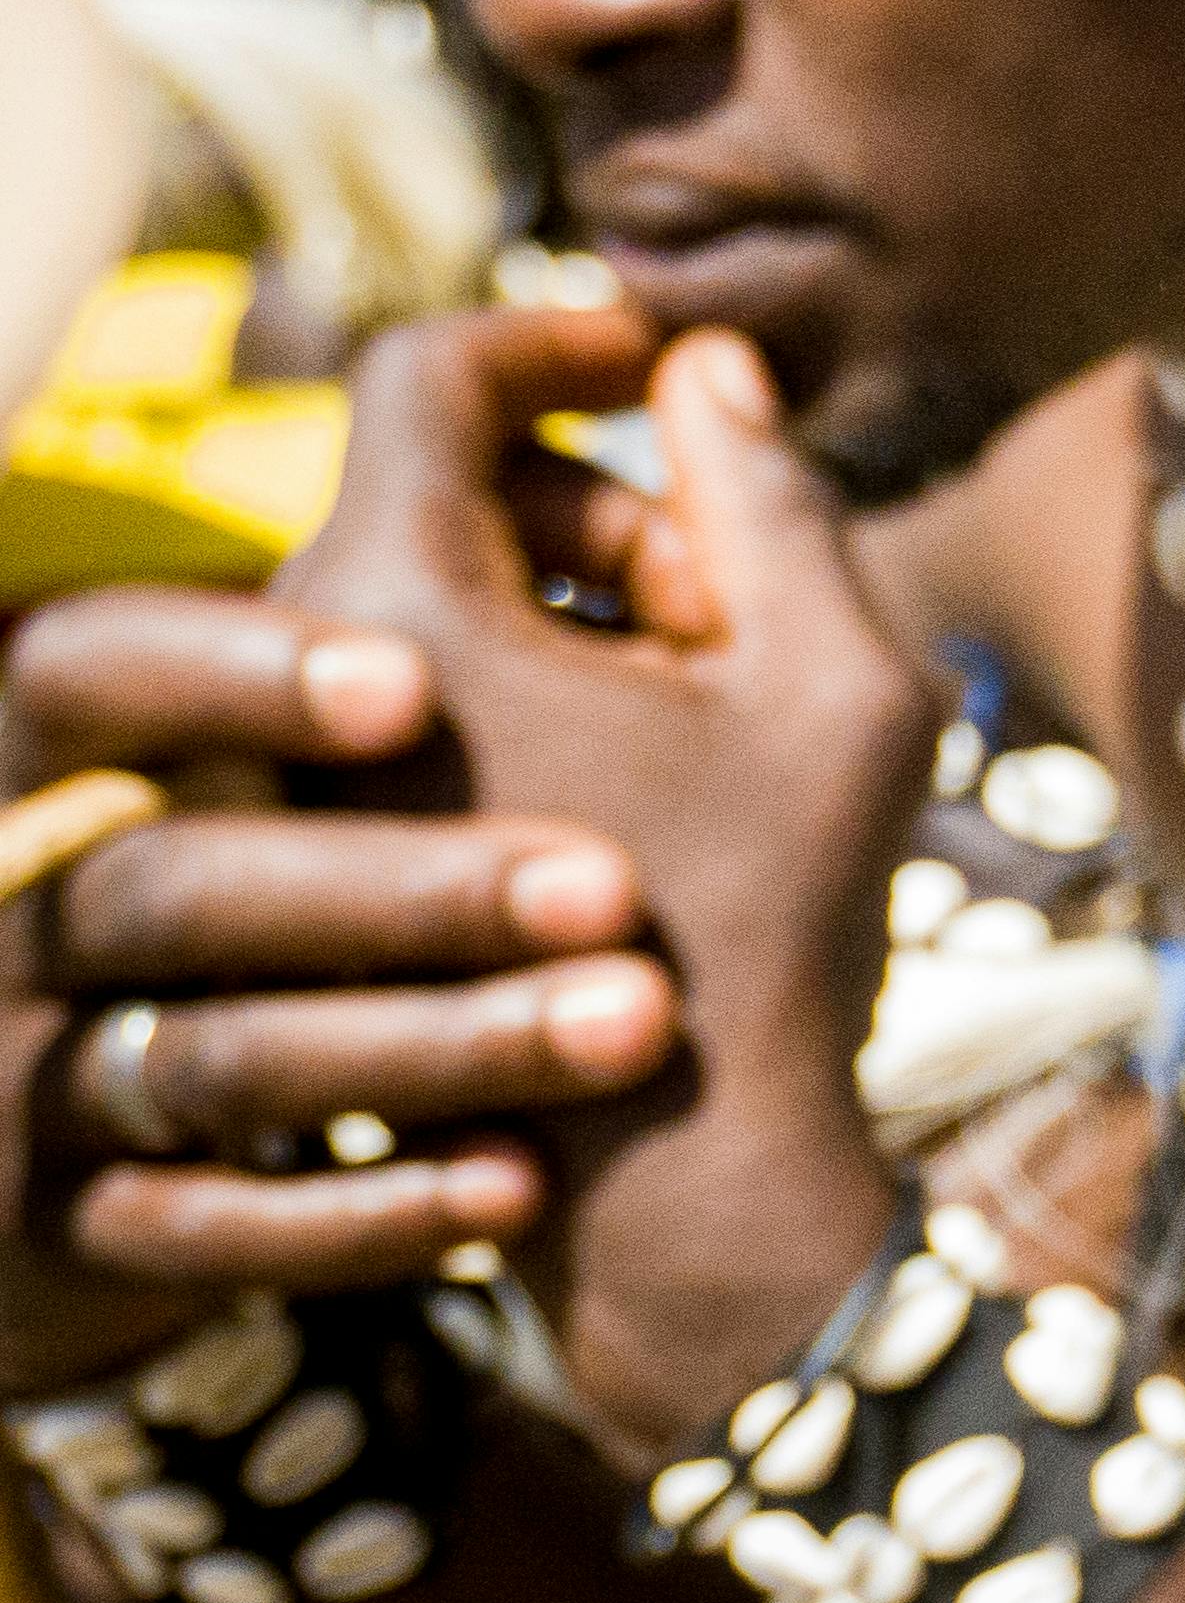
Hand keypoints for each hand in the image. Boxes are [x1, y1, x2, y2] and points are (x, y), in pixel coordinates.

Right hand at [0, 587, 662, 1391]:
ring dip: (437, 1041)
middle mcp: (49, 903)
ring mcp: (55, 1078)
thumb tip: (701, 370)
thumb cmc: (344, 858)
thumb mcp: (396, 708)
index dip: (231, 659)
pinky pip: (203, 1232)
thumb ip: (515, 551)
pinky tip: (526, 1188)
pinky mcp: (85, 1230)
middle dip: (398, 877)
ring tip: (634, 1017)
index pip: (84, 668)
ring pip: (220, 1062)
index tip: (414, 679)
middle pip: (177, 879)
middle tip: (609, 881)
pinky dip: (365, 1211)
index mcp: (96, 751)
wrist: (211, 1173)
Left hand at [275, 308, 934, 1460]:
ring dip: (577, 614)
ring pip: (428, 605)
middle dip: (611, 506)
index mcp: (391, 605)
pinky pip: (415, 710)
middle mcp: (301, 683)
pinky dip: (533, 704)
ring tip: (712, 716)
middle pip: (442, 488)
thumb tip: (700, 366)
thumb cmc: (766, 934)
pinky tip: (650, 793)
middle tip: (743, 603)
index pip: (426, 370)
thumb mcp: (832, 684)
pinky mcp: (328, 861)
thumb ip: (768, 496)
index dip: (550, 330)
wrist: (671, 1195)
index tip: (655, 358)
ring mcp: (299, 782)